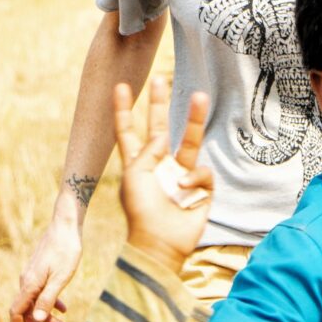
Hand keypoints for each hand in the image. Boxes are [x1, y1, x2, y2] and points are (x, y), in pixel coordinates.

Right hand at [11, 213, 84, 321]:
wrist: (65, 226)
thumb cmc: (66, 250)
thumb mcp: (61, 278)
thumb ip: (48, 298)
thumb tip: (36, 318)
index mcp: (30, 283)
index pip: (17, 311)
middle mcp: (27, 280)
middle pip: (26, 309)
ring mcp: (33, 275)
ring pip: (34, 301)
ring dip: (46, 315)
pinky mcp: (40, 271)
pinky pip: (41, 291)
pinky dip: (50, 302)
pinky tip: (63, 308)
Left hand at [114, 78, 212, 271]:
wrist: (160, 243)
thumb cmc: (141, 211)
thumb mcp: (136, 176)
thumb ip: (147, 151)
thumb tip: (162, 138)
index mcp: (137, 163)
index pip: (128, 132)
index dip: (123, 110)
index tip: (120, 87)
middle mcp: (158, 164)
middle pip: (160, 127)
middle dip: (159, 104)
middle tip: (161, 79)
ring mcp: (180, 174)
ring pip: (189, 140)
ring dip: (194, 118)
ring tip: (199, 95)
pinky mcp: (200, 187)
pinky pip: (201, 172)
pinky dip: (192, 179)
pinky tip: (184, 191)